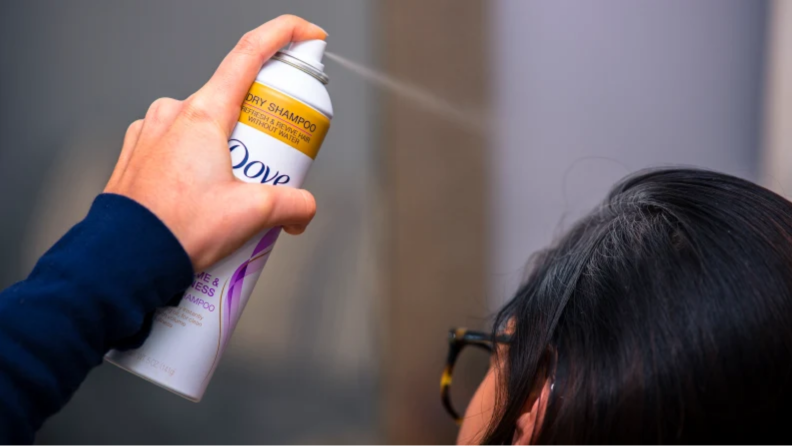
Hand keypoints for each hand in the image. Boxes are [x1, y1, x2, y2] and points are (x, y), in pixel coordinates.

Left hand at [104, 15, 326, 270]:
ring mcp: (151, 132)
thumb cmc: (176, 230)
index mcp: (203, 114)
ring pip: (207, 126)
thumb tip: (303, 210)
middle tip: (275, 165)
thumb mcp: (251, 215)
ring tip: (236, 194)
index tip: (307, 37)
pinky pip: (180, 145)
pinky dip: (201, 163)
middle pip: (234, 98)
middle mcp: (174, 114)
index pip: (250, 53)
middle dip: (263, 128)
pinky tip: (206, 198)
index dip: (284, 35)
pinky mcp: (139, 154)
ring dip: (230, 149)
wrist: (124, 261)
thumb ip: (292, 205)